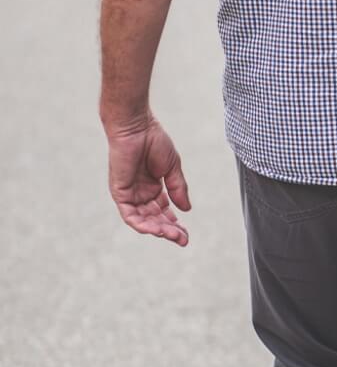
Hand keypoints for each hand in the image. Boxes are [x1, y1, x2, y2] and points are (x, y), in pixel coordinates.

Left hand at [105, 115, 191, 246]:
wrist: (136, 127)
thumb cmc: (153, 141)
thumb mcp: (172, 168)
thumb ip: (178, 189)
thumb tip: (187, 209)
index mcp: (153, 187)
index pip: (164, 211)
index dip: (175, 224)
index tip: (186, 234)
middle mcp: (141, 193)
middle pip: (155, 219)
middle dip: (169, 230)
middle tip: (183, 239)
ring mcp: (130, 193)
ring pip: (143, 220)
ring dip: (157, 230)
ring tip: (172, 236)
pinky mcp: (120, 192)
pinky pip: (129, 214)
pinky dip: (142, 224)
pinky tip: (156, 229)